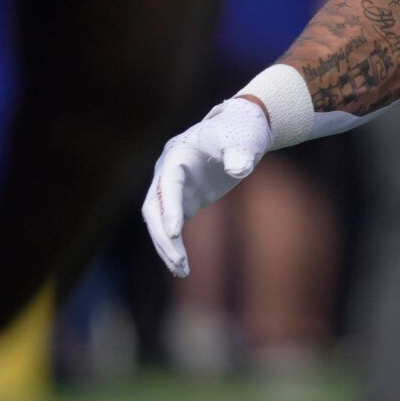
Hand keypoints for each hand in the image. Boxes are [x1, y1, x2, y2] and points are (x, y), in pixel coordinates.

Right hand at [141, 98, 270, 276]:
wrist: (242, 130)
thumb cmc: (242, 132)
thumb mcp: (244, 140)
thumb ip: (240, 154)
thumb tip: (238, 170)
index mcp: (177, 154)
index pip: (168, 184)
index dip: (170, 208)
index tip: (176, 231)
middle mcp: (168, 172)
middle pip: (155, 208)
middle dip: (163, 235)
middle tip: (178, 261)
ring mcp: (174, 187)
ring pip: (159, 221)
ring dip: (167, 246)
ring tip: (182, 271)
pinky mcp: (185, 199)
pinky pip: (173, 227)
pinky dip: (176, 246)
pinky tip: (183, 267)